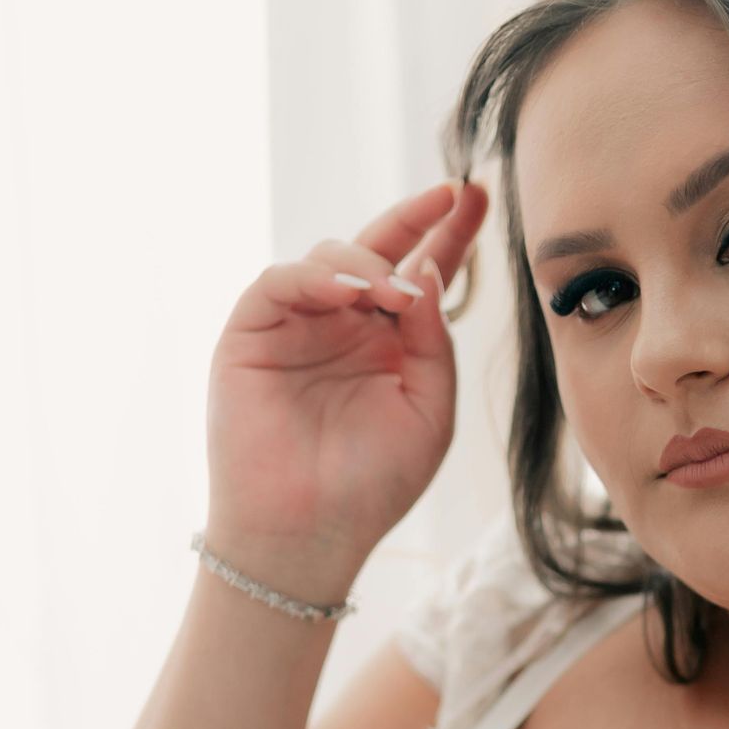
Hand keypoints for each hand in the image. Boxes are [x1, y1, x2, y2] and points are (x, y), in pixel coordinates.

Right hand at [204, 175, 491, 572]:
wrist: (310, 534)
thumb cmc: (372, 483)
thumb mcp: (429, 411)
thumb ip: (432, 342)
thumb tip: (426, 270)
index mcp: (388, 343)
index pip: (421, 274)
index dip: (448, 233)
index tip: (477, 196)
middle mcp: (342, 325)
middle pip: (378, 250)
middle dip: (415, 216)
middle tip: (451, 194)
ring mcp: (296, 326)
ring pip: (330, 258)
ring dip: (369, 263)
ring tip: (395, 292)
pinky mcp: (250, 334)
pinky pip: (280, 282)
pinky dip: (316, 278)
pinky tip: (352, 294)